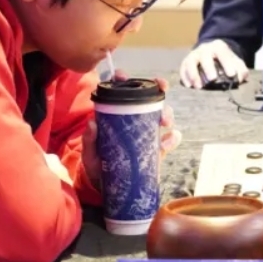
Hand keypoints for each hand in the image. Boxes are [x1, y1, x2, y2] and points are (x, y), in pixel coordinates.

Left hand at [80, 72, 181, 190]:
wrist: (108, 187)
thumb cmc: (96, 165)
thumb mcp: (90, 154)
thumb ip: (90, 141)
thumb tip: (92, 124)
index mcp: (116, 116)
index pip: (120, 93)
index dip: (123, 80)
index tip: (122, 75)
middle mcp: (134, 120)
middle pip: (148, 100)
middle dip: (156, 93)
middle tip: (159, 95)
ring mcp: (147, 134)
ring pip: (162, 116)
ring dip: (167, 114)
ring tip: (165, 121)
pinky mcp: (156, 150)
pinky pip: (168, 140)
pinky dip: (172, 138)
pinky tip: (170, 139)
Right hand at [179, 40, 247, 88]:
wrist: (210, 50)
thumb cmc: (224, 59)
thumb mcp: (234, 61)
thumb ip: (240, 69)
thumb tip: (242, 78)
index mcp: (218, 47)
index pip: (223, 53)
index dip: (227, 63)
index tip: (232, 75)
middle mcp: (204, 49)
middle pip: (204, 56)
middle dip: (208, 67)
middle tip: (213, 79)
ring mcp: (193, 55)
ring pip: (190, 62)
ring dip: (194, 75)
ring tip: (199, 87)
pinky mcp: (185, 62)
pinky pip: (182, 68)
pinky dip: (185, 77)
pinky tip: (189, 86)